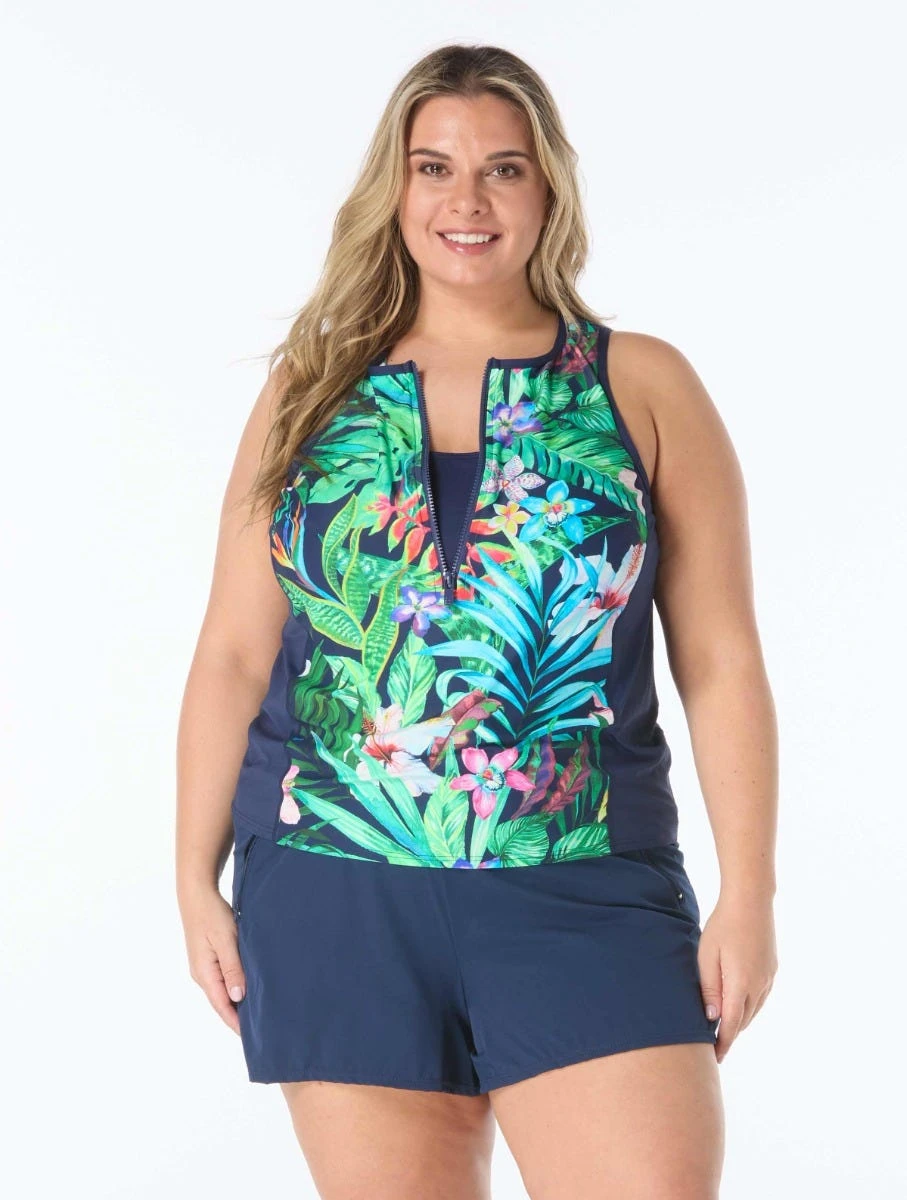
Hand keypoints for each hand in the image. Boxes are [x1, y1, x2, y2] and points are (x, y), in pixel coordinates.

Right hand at [181, 887, 246, 1035]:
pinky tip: (248, 989)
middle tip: (261, 1030)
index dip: (237, 1023)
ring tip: (259, 1014)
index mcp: (204, 973)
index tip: (253, 1037)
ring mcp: (205, 967)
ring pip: (224, 991)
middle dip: (239, 1017)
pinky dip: (236, 987)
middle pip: (222, 1002)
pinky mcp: (209, 959)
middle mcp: (202, 974)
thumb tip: (237, 997)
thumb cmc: (212, 915)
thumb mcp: (226, 940)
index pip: (222, 1006)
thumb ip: (232, 968)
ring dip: (238, 1003)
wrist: (197, 895)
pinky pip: (224, 979)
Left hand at [697, 891, 777, 1063]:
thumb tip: (713, 1018)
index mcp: (741, 985)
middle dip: (729, 1033)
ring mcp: (769, 977)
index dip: (723, 1043)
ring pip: (753, 1010)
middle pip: (743, 1020)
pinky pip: (760, 996)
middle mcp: (759, 986)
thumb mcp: (707, 956)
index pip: (731, 1025)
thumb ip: (709, 989)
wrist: (751, 901)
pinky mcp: (772, 969)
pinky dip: (748, 1005)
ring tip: (723, 1026)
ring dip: (739, 1020)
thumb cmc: (722, 926)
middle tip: (713, 1044)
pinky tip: (738, 1002)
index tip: (714, 1058)